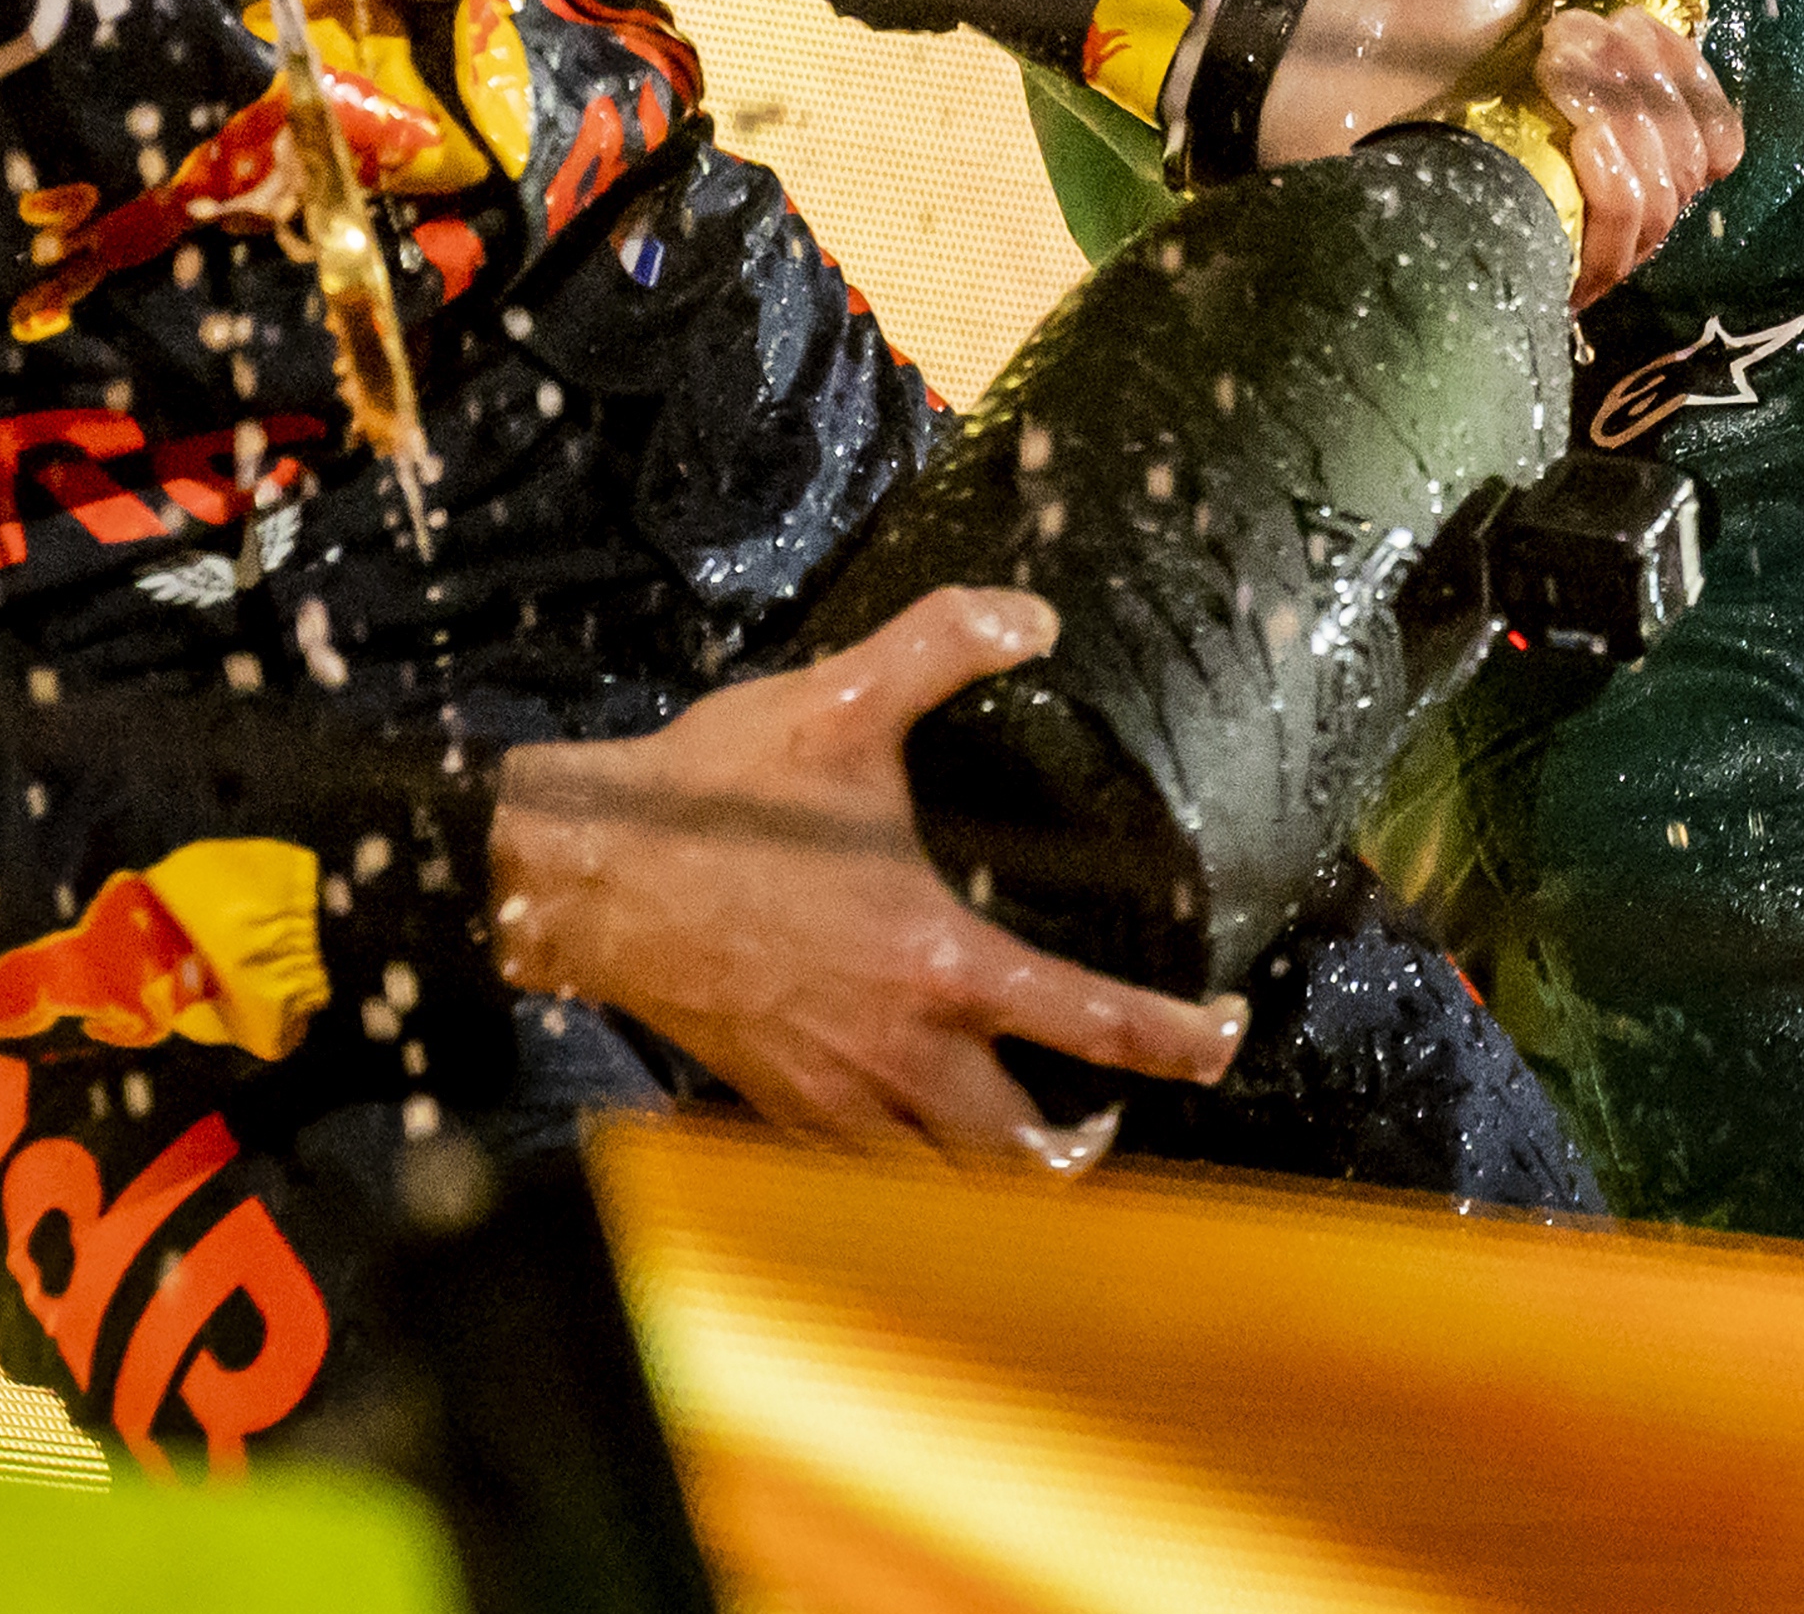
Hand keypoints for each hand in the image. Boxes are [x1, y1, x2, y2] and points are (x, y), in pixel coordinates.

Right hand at [486, 586, 1244, 1162]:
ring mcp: (836, 1095)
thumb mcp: (838, 700)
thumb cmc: (710, 798)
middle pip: (1028, 1162)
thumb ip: (943, 645)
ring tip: (1036, 1141)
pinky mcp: (780, 1108)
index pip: (1096, 1028)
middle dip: (1090, 1154)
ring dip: (1005, 1181)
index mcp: (938, 963)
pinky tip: (923, 1126)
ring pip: (949, 1189)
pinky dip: (916, 1174)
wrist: (579, 877)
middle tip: (1117, 1115)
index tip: (1224, 1033)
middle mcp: (901, 1052)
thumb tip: (1033, 614)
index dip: (1182, 1044)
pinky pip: (868, 1178)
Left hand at [1259, 0, 1746, 300]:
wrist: (1320, 50)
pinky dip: (1620, 190)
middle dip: (1656, 93)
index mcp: (1597, 100)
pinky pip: (1610, 252)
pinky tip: (1582, 141)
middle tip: (1577, 43)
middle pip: (1689, 170)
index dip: (1690, 82)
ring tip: (1559, 78)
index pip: (1702, 127)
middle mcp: (1587, 168)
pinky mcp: (1520, 258)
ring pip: (1659, 213)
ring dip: (1637, 131)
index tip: (1635, 29)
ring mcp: (1552, 219)